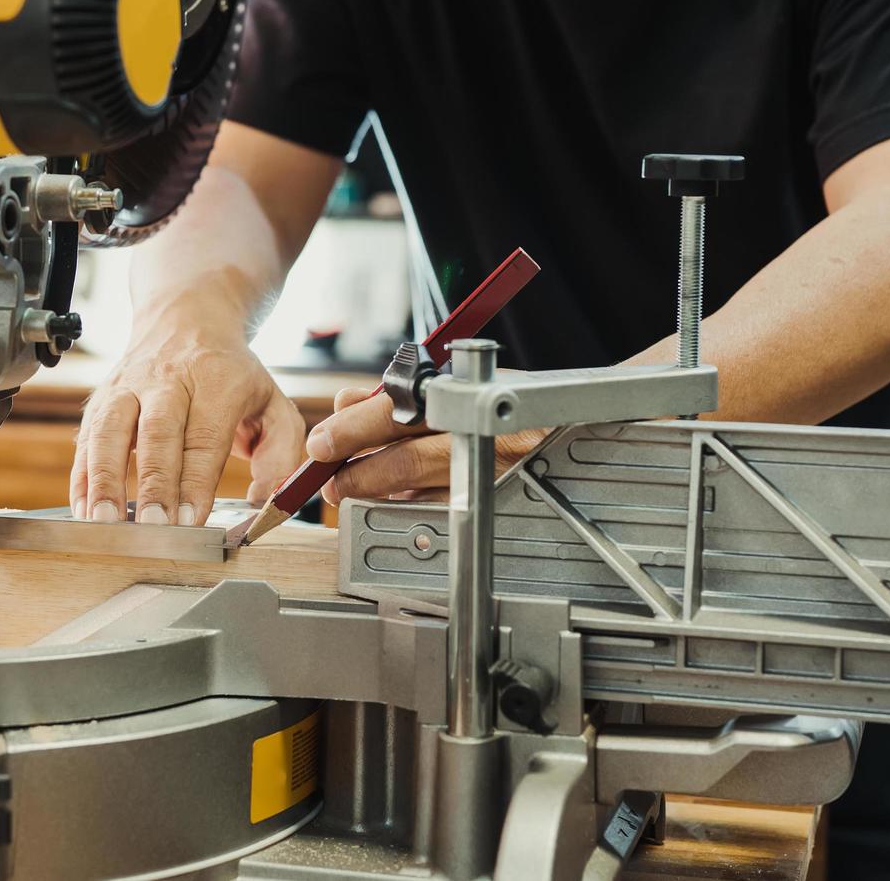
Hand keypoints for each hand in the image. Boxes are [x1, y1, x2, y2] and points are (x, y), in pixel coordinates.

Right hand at [71, 316, 305, 525]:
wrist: (186, 319)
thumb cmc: (231, 374)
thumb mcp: (274, 403)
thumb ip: (281, 453)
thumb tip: (265, 499)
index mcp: (216, 379)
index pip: (204, 437)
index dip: (195, 481)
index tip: (190, 521)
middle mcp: (167, 379)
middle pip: (156, 432)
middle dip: (153, 483)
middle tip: (152, 527)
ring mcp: (127, 386)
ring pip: (109, 431)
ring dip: (105, 480)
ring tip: (105, 524)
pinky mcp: (100, 399)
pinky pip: (86, 439)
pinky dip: (82, 478)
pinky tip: (84, 512)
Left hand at [308, 387, 545, 504]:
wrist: (568, 418)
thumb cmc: (504, 394)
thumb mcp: (451, 379)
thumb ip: (398, 394)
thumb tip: (346, 404)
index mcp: (465, 394)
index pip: (395, 412)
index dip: (351, 431)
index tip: (321, 444)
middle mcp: (480, 435)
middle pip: (405, 461)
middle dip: (356, 475)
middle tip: (328, 482)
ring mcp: (491, 472)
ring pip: (420, 493)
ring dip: (378, 494)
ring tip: (351, 490)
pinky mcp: (498, 501)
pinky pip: (442, 509)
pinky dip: (411, 504)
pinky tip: (393, 499)